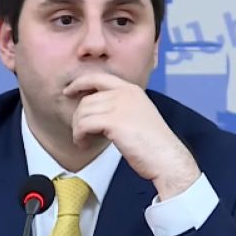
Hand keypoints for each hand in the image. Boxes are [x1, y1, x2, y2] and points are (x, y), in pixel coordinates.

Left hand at [64, 73, 200, 199]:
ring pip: (83, 112)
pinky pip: (84, 124)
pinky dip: (79, 135)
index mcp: (131, 90)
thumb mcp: (138, 115)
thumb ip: (120, 107)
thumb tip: (95, 112)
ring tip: (83, 141)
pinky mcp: (114, 122)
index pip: (98, 78)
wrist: (166, 158)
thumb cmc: (153, 144)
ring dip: (78, 129)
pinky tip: (84, 144)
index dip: (80, 83)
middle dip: (78, 117)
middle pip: (87, 100)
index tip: (68, 91)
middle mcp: (125, 94)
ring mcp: (120, 106)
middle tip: (81, 134)